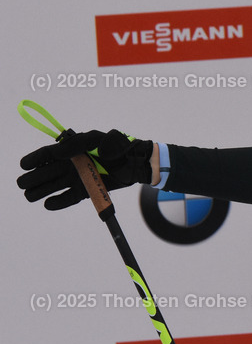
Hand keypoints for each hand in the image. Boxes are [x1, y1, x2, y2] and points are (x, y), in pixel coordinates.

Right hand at [18, 129, 153, 209]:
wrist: (137, 163)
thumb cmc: (118, 146)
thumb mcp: (97, 140)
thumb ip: (77, 143)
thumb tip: (57, 151)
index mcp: (72, 149)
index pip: (49, 154)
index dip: (35, 159)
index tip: (24, 165)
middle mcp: (72, 164)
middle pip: (48, 172)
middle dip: (33, 177)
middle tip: (23, 184)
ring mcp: (79, 177)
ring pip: (55, 185)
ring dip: (41, 191)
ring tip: (30, 195)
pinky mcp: (87, 190)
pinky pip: (70, 197)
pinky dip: (59, 202)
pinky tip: (48, 204)